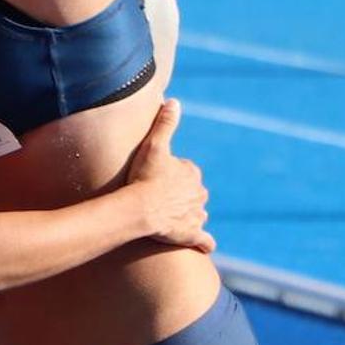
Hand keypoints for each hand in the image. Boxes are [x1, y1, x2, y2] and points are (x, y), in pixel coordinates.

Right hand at [127, 99, 214, 252]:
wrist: (140, 209)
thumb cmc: (145, 176)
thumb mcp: (154, 145)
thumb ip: (165, 123)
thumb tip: (174, 101)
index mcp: (192, 173)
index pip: (187, 171)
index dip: (172, 173)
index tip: (157, 175)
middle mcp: (199, 194)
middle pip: (193, 193)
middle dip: (181, 194)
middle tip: (160, 196)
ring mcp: (197, 216)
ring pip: (197, 213)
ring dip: (189, 215)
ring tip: (170, 217)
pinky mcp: (193, 235)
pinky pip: (204, 240)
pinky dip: (203, 241)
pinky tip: (201, 244)